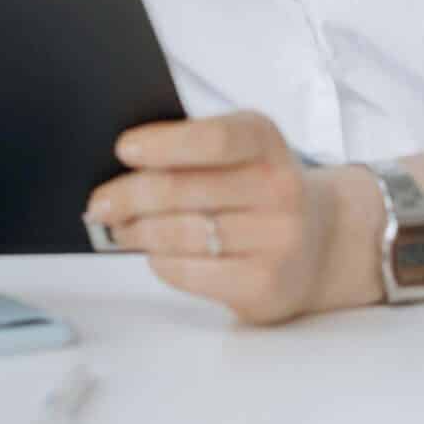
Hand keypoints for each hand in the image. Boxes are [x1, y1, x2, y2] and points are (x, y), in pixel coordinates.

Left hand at [84, 110, 369, 325]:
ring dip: (138, 231)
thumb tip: (122, 166)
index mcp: (265, 140)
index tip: (123, 150)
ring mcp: (278, 239)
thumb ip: (191, 149)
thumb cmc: (258, 189)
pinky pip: (191, 272)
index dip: (163, 144)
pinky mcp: (266, 285)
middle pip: (183, 190)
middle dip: (128, 197)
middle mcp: (279, 188)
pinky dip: (161, 261)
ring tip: (120, 228)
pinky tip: (155, 253)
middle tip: (100, 203)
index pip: (212, 139)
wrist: (323, 241)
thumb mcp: (240, 151)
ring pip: (181, 234)